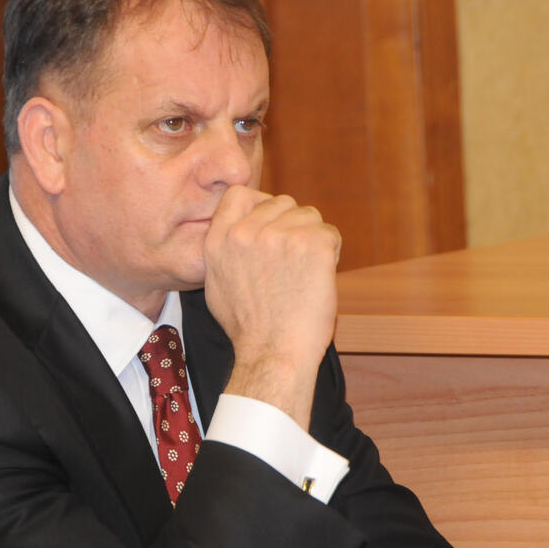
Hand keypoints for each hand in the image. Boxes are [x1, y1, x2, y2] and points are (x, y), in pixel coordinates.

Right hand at [203, 186, 340, 429]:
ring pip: (309, 216)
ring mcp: (279, 236)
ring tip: (306, 272)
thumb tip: (240, 233)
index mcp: (219, 240)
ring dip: (313, 239)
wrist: (273, 354)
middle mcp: (246, 232)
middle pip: (282, 202)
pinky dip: (332, 252)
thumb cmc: (249, 329)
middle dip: (292, 225)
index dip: (260, 204)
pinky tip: (320, 277)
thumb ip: (226, 251)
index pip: (240, 193)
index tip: (271, 223)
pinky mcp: (311, 245)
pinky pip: (330, 233)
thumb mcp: (216, 285)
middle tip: (293, 260)